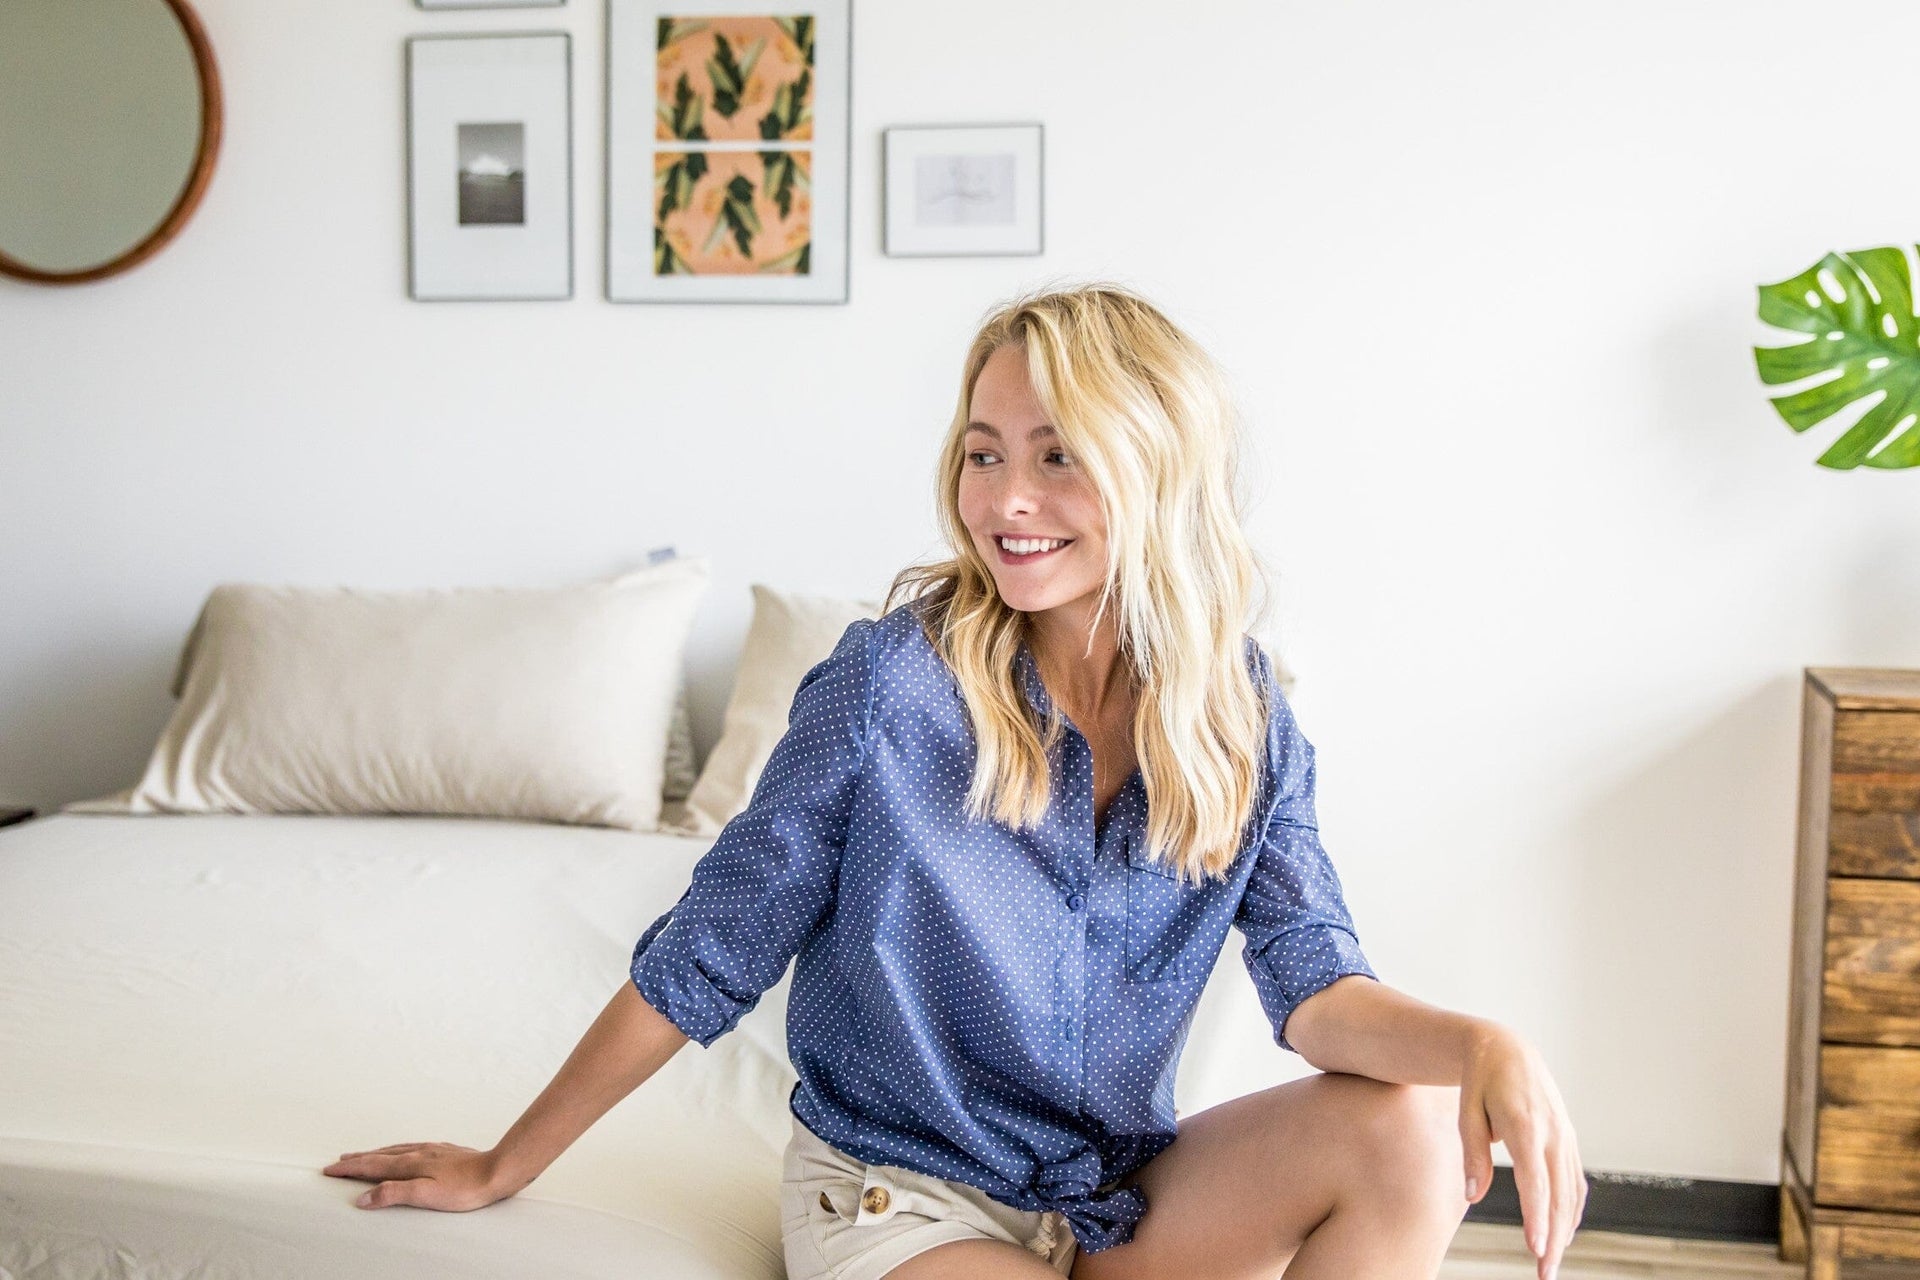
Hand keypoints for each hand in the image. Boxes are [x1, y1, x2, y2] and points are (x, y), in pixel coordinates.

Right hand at [322, 1142, 511, 1210]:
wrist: (498, 1171)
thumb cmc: (465, 1188)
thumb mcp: (426, 1196)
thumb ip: (394, 1194)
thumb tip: (363, 1198)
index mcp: (410, 1164)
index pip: (371, 1166)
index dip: (349, 1168)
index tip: (329, 1169)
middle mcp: (418, 1152)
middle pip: (380, 1155)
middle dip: (357, 1159)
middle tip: (338, 1161)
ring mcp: (432, 1150)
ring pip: (396, 1150)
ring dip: (376, 1153)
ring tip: (364, 1155)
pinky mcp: (445, 1151)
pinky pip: (412, 1148)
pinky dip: (397, 1151)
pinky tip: (403, 1152)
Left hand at [1458, 1024, 1587, 1279]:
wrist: (1507, 1049)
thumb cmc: (1481, 1081)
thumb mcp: (1467, 1112)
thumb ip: (1473, 1154)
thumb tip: (1473, 1196)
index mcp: (1526, 1125)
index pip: (1535, 1181)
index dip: (1536, 1218)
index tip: (1535, 1248)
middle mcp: (1553, 1132)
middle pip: (1558, 1195)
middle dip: (1553, 1237)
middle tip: (1545, 1271)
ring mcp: (1566, 1135)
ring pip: (1571, 1192)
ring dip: (1565, 1229)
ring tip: (1552, 1261)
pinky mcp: (1569, 1138)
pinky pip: (1575, 1180)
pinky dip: (1572, 1209)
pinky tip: (1564, 1231)